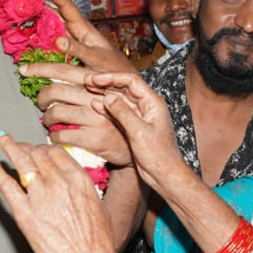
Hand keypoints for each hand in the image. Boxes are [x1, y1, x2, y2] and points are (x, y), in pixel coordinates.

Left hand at [0, 133, 113, 252]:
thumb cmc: (97, 241)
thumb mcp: (99, 206)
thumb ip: (84, 191)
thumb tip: (77, 187)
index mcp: (78, 179)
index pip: (57, 153)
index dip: (44, 147)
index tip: (38, 148)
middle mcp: (58, 181)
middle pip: (38, 154)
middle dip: (27, 146)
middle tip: (18, 143)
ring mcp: (40, 195)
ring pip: (22, 161)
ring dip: (9, 147)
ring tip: (1, 138)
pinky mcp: (24, 212)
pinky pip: (6, 185)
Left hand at [26, 64, 133, 166]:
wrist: (134, 145)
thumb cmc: (117, 117)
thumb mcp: (107, 93)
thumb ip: (88, 83)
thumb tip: (56, 76)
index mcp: (99, 83)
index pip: (64, 70)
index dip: (40, 68)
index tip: (24, 69)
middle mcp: (97, 97)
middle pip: (56, 91)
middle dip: (41, 97)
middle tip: (41, 103)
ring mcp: (96, 119)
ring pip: (56, 113)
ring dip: (47, 119)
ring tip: (49, 121)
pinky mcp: (94, 139)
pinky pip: (62, 136)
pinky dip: (54, 137)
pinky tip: (56, 137)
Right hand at [33, 0, 135, 73]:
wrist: (121, 83)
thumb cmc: (114, 69)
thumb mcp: (96, 59)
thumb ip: (78, 49)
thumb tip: (58, 40)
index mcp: (84, 29)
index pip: (66, 5)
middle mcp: (76, 32)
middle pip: (55, 13)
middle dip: (41, 4)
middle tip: (24, 0)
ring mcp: (71, 43)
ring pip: (51, 28)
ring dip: (38, 22)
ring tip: (23, 17)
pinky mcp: (67, 55)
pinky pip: (50, 44)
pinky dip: (40, 41)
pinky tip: (29, 42)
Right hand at [84, 70, 184, 190]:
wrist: (165, 174)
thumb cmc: (159, 155)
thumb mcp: (139, 132)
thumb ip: (123, 113)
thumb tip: (107, 97)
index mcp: (153, 103)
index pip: (131, 81)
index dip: (112, 77)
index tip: (95, 78)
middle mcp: (147, 106)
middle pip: (124, 88)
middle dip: (106, 83)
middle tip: (87, 80)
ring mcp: (141, 116)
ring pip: (120, 99)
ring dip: (105, 94)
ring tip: (88, 89)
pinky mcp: (134, 126)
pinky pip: (119, 112)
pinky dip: (107, 108)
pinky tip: (95, 105)